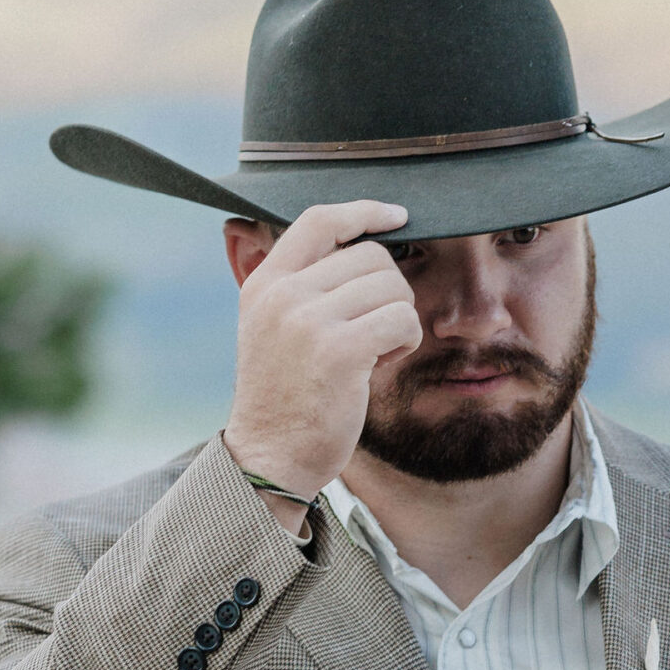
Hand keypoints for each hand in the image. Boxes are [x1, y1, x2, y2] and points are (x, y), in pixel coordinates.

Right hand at [224, 201, 421, 499]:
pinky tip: (381, 363)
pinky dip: (406, 341)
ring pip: (392, 286)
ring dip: (399, 318)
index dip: (364, 211)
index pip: (319, 221)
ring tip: (374, 350)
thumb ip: (301, 287)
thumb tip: (361, 244)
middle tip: (375, 330)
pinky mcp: (340, 351)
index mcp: (264, 284)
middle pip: (371, 255)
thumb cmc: (284, 398)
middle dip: (389, 290)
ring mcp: (309, 321)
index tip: (397, 215)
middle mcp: (282, 295)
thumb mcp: (273, 329)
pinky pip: (402, 320)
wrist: (269, 458)